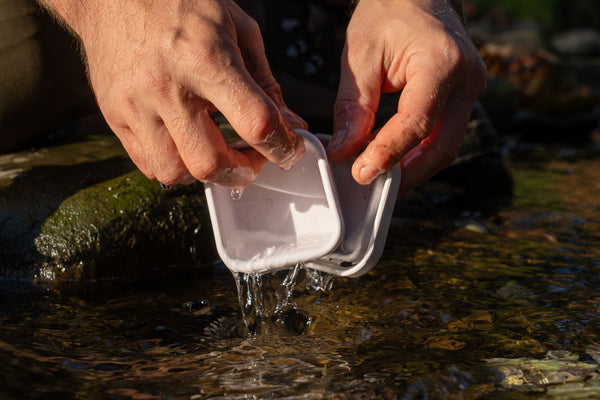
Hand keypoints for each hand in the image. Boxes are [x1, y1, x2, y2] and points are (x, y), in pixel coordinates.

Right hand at [44, 0, 306, 187]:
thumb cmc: (181, 3)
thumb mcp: (237, 29)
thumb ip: (265, 82)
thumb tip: (289, 124)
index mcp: (205, 58)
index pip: (255, 122)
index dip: (282, 146)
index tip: (289, 151)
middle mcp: (167, 86)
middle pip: (211, 163)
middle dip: (242, 172)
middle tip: (251, 159)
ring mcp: (135, 105)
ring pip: (175, 172)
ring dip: (205, 173)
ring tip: (216, 151)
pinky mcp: (114, 115)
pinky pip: (148, 164)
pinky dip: (175, 165)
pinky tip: (186, 145)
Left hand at [327, 0, 486, 192]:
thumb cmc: (389, 11)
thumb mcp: (361, 55)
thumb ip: (353, 107)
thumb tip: (343, 151)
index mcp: (443, 62)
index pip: (417, 122)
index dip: (388, 153)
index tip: (360, 172)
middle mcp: (468, 79)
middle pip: (442, 145)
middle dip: (406, 172)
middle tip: (371, 185)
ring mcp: (472, 90)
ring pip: (446, 146)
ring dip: (412, 167)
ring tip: (379, 176)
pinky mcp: (464, 98)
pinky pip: (443, 134)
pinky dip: (417, 151)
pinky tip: (393, 159)